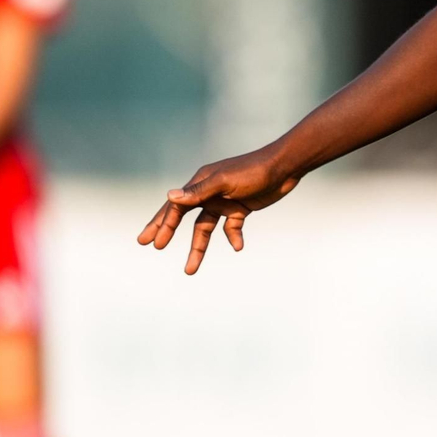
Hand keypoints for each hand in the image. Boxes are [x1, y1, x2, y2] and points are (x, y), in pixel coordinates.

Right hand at [138, 146, 300, 273]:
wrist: (285, 167)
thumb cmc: (254, 171)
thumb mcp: (225, 182)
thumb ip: (199, 191)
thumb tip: (170, 196)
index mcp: (201, 182)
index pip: (176, 206)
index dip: (162, 224)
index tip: (151, 243)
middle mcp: (209, 192)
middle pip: (183, 215)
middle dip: (167, 230)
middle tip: (153, 246)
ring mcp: (224, 201)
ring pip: (205, 227)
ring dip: (198, 247)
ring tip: (189, 270)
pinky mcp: (240, 208)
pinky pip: (230, 227)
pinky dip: (232, 237)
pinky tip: (238, 246)